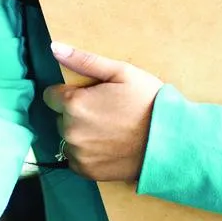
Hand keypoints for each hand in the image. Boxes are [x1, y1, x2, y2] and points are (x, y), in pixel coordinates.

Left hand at [43, 42, 162, 181]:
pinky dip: (87, 151)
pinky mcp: (87, 172)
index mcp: (74, 104)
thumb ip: (83, 60)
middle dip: (76, 112)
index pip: (51, 96)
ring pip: (68, 137)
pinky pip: (76, 158)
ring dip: (81, 132)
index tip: (89, 94)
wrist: (170, 142)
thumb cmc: (147, 101)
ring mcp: (79, 154)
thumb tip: (54, 48)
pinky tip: (108, 144)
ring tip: (109, 128)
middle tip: (105, 110)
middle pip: (60, 116)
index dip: (69, 93)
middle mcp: (71, 131)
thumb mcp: (120, 72)